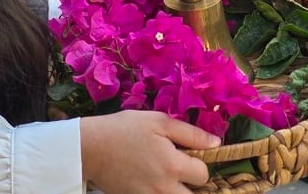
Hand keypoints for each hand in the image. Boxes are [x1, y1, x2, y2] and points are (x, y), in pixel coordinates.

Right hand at [81, 110, 219, 193]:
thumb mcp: (160, 121)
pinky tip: (154, 182)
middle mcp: (163, 188)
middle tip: (182, 172)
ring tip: (168, 177)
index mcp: (173, 165)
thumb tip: (217, 143)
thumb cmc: (125, 129)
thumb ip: (191, 134)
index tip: (190, 157)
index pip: (203, 175)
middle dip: (191, 185)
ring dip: (177, 191)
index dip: (201, 165)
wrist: (91, 147)